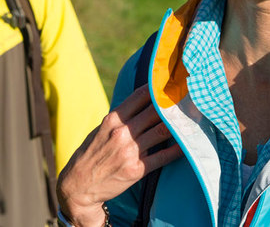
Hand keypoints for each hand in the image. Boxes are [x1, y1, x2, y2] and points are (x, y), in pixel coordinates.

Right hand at [57, 84, 182, 225]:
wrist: (79, 186)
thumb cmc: (91, 155)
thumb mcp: (100, 130)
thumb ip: (120, 118)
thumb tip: (142, 105)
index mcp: (112, 119)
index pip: (140, 97)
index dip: (157, 88)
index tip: (171, 83)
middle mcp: (121, 132)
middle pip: (154, 112)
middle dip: (172, 104)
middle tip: (188, 98)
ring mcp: (130, 151)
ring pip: (162, 131)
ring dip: (178, 124)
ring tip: (191, 118)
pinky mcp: (136, 169)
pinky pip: (162, 157)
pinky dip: (177, 149)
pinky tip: (187, 144)